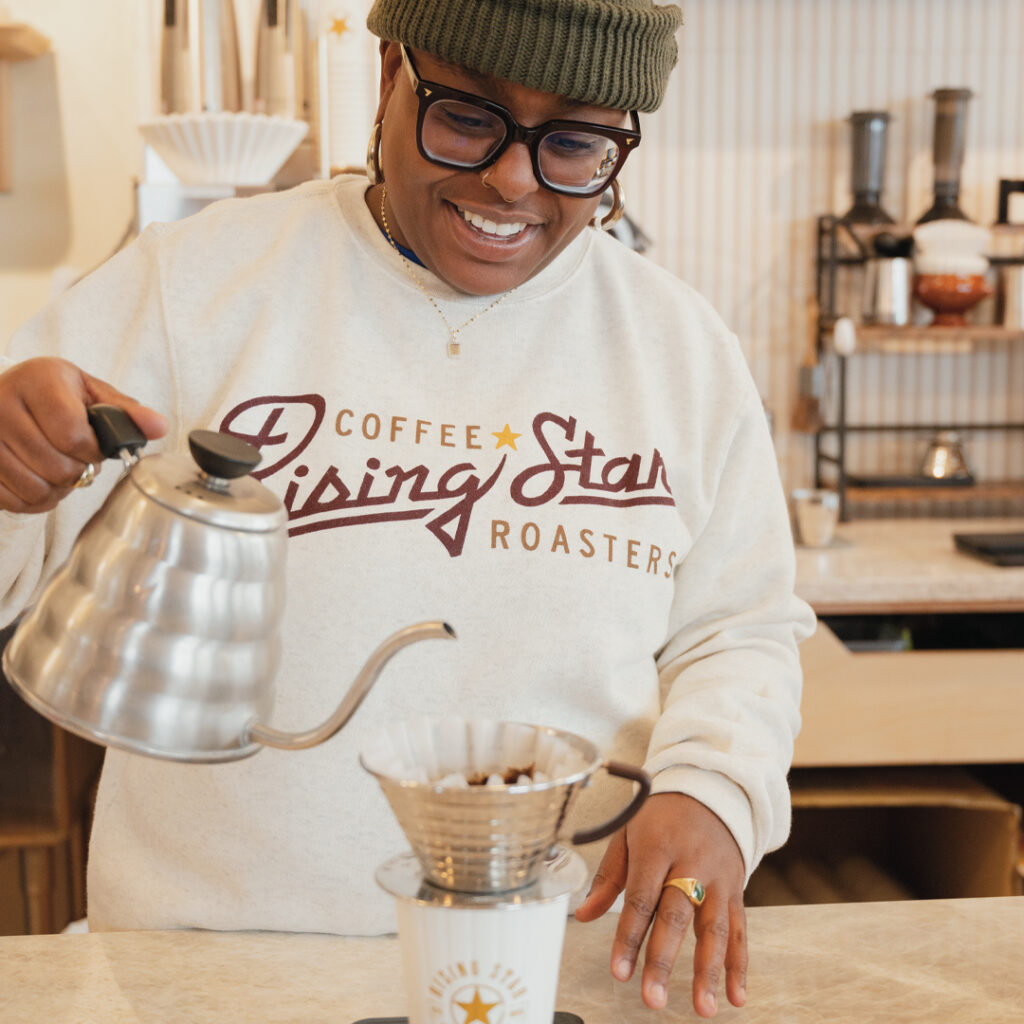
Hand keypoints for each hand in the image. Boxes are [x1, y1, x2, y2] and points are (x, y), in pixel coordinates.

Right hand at [0, 357, 166, 513]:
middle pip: (57, 467)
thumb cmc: (52, 393)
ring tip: (59, 466)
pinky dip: (36, 500)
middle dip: (78, 470)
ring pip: (36, 488)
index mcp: (37, 380)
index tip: (95, 447)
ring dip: (59, 488)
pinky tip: (40, 479)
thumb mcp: (89, 392)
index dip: (93, 451)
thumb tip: (159, 426)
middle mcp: (1, 405)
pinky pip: (15, 501)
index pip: (72, 434)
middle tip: (76, 457)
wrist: (5, 395)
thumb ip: (125, 411)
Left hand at [574, 792, 746, 1016]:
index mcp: (657, 847)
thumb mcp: (628, 834)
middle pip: (677, 916)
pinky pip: (740, 930)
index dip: (629, 937)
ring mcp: (717, 878)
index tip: (619, 972)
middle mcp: (690, 863)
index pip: (641, 897)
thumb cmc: (660, 817)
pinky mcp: (736, 890)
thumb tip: (584, 915)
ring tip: (703, 1009)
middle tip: (653, 998)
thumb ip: (608, 877)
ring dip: (709, 972)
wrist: (708, 792)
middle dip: (664, 960)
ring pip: (715, 928)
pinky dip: (739, 965)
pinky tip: (735, 996)